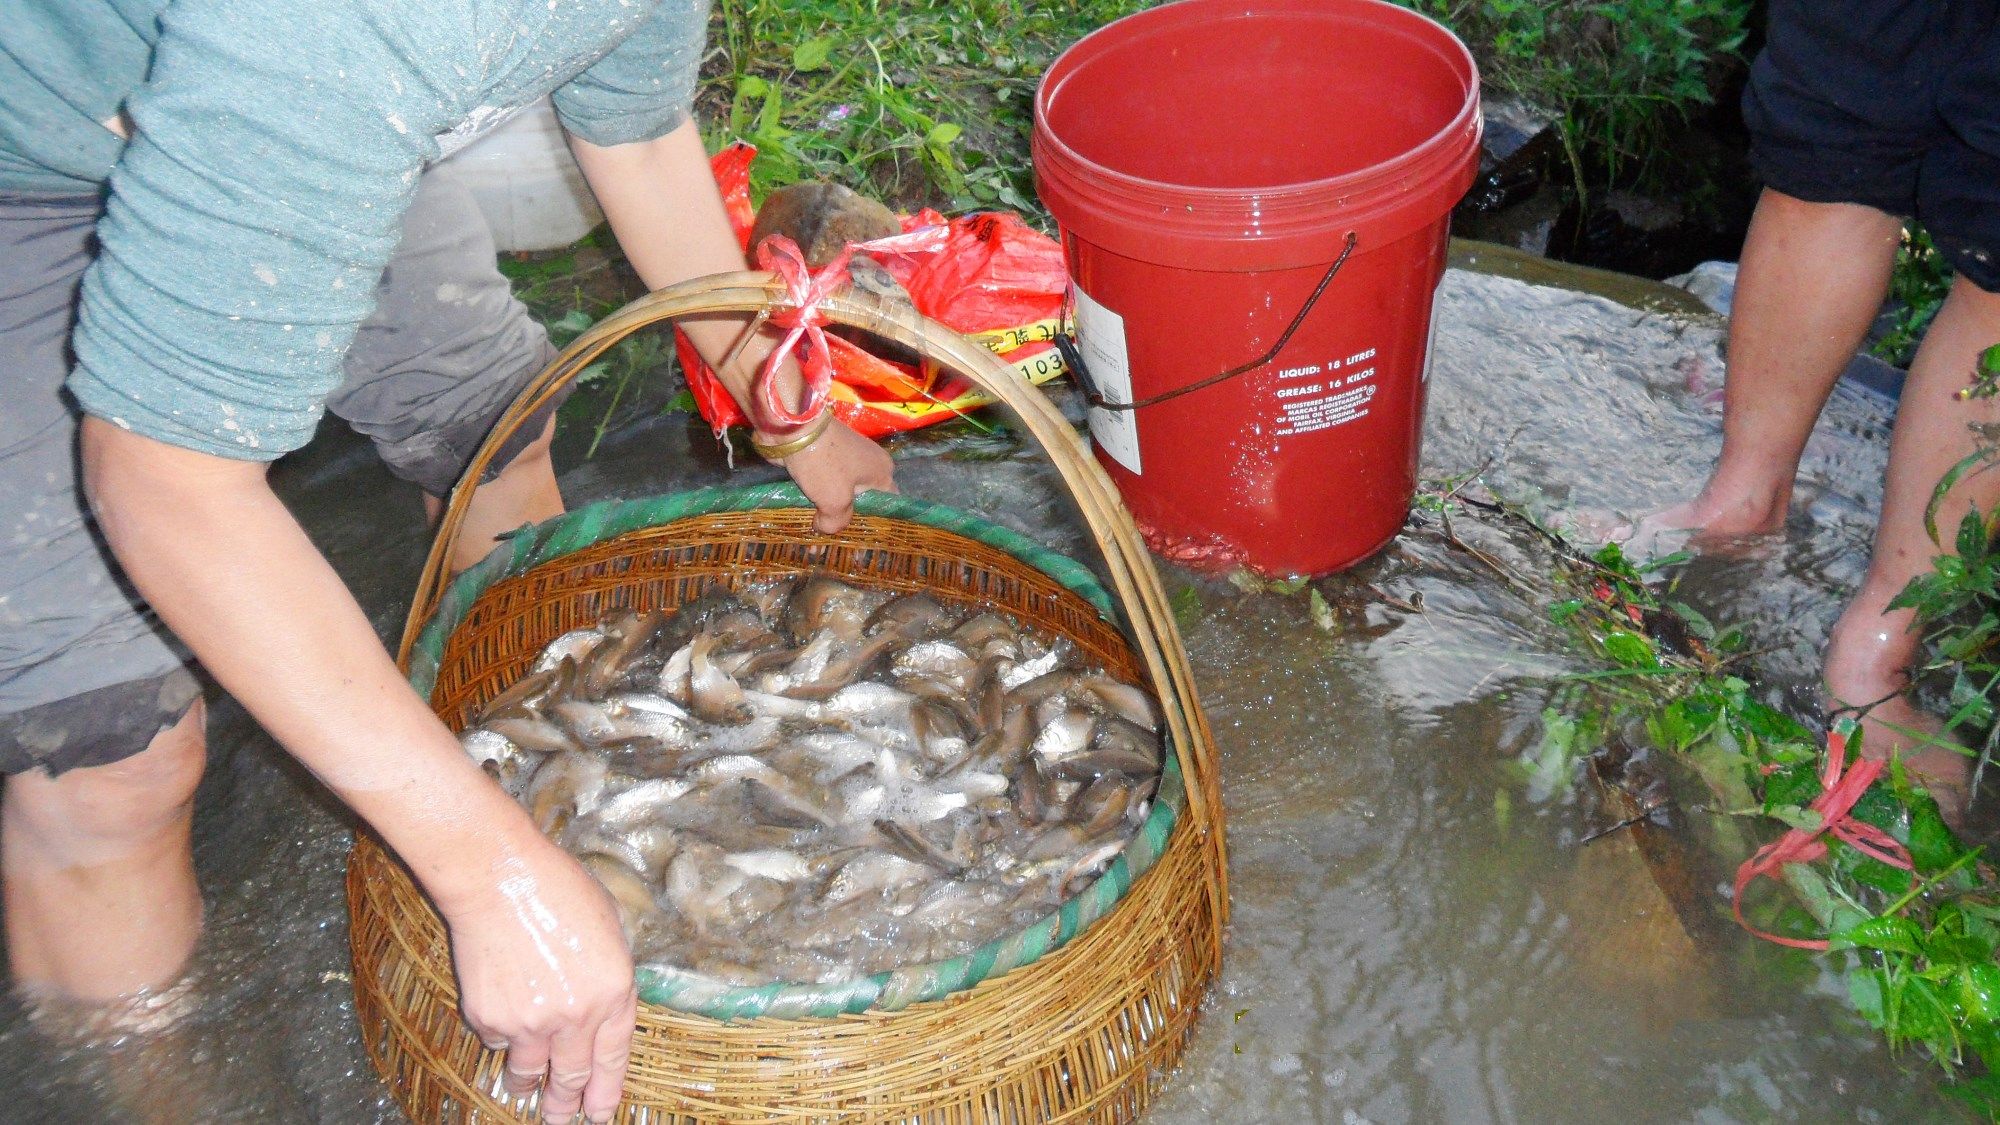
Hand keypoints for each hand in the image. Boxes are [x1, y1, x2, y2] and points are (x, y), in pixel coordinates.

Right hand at [443, 841, 637, 1123]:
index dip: (606, 1089)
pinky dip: (499, 1036)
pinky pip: (496, 1041)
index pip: (614, 1057)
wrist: (500, 880)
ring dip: (526, 1084)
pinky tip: (499, 1020)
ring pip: (528, 1071)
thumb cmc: (558, 889)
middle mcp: (576, 1016)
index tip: (600, 1112)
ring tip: (524, 1091)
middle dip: (565, 1104)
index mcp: (613, 992)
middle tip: (563, 1121)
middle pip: (571, 1076)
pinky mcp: (490, 1019)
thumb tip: (602, 1001)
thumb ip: (608, 973)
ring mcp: (531, 1023)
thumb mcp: (608, 926)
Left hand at [770, 417, 897, 532]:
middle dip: (848, 516)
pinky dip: (816, 495)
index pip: (888, 502)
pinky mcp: (824, 456)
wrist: (792, 428)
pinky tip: (807, 510)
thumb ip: (836, 522)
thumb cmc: (824, 464)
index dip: (876, 520)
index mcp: (882, 471)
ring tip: (819, 527)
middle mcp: (868, 463)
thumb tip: (824, 526)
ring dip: (828, 506)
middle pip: (862, 499)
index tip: (862, 537)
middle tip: (836, 536)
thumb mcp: (835, 502)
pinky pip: (824, 482)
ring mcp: (845, 458)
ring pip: (840, 491)